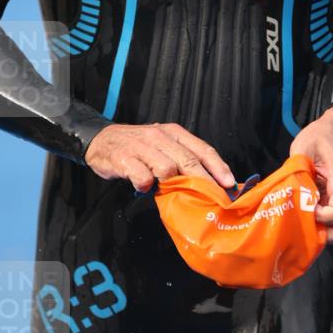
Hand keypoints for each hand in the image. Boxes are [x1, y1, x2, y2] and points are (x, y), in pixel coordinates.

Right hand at [84, 123, 235, 192]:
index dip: (218, 167)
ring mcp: (142, 146)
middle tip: (213, 199)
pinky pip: (142, 176)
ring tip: (171, 192)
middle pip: (188, 160)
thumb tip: (210, 182)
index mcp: (174, 133)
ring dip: (171, 183)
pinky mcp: (124, 158)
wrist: (102, 140)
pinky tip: (144, 188)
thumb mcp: (164, 146)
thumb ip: (183, 159)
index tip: (230, 184)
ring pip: (167, 168)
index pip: (202, 149)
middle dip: (204, 182)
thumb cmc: (138, 146)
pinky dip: (145, 186)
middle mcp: (160, 137)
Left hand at [290, 105, 332, 243]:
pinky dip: (318, 223)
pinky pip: (331, 221)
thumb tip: (286, 190)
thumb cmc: (325, 135)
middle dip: (321, 234)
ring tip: (299, 217)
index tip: (306, 207)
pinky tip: (302, 211)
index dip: (321, 218)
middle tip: (301, 222)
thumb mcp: (305, 144)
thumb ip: (296, 168)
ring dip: (319, 230)